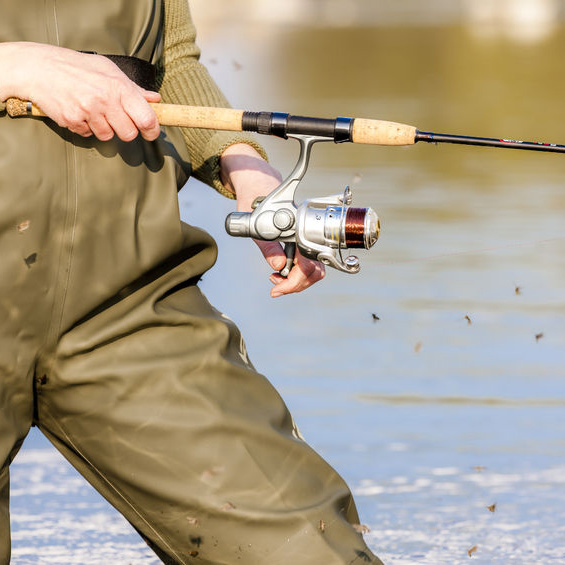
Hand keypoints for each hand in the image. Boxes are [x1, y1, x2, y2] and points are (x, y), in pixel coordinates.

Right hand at [0, 42, 160, 140]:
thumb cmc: (77, 67)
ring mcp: (88, 113)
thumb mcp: (108, 71)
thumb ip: (133, 89)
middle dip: (125, 130)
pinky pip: (87, 134)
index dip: (152, 130)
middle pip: (129, 134)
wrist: (38, 68)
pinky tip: (78, 111)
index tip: (150, 131)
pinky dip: (84, 127)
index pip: (146, 119)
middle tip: (116, 118)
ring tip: (92, 109)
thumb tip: (155, 100)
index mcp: (119, 87)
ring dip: (103, 127)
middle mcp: (105, 101)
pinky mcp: (72, 122)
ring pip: (108, 136)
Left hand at [220, 143, 324, 297]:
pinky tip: (281, 272)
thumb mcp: (255, 224)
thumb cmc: (256, 201)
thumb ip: (267, 246)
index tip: (276, 289)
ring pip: (316, 270)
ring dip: (299, 281)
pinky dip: (299, 275)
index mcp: (299, 229)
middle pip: (315, 271)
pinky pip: (310, 264)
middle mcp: (308, 234)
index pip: (307, 264)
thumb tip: (279, 266)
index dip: (294, 281)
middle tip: (275, 287)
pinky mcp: (304, 241)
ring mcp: (308, 238)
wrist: (258, 186)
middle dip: (296, 284)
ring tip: (277, 280)